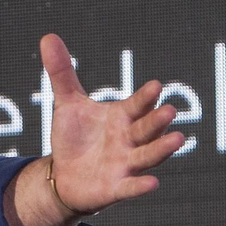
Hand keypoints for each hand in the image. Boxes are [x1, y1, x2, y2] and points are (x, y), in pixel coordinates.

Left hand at [3, 33, 184, 225]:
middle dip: (157, 121)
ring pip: (148, 155)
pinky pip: (131, 187)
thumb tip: (48, 37)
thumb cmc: (75, 137)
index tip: (155, 85)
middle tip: (169, 110)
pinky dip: (141, 186)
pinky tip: (153, 184)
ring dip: (162, 149)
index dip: (144, 97)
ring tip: (178, 139)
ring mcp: (126, 164)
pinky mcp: (117, 188)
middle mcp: (129, 140)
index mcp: (122, 117)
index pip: (137, 105)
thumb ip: (63, 74)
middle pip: (147, 128)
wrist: (64, 176)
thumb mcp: (68, 104)